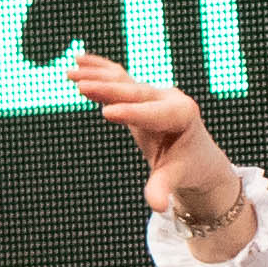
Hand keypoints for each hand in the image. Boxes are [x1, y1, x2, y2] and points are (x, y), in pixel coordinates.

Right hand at [61, 51, 255, 259]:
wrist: (196, 153)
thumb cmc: (187, 166)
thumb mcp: (174, 177)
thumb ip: (163, 187)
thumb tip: (158, 208)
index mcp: (182, 115)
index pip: (152, 113)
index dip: (131, 113)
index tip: (105, 113)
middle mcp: (168, 98)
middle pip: (134, 92)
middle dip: (107, 90)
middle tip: (81, 86)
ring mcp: (153, 93)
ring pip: (123, 82)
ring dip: (96, 77)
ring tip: (71, 73)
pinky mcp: (140, 93)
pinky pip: (118, 77)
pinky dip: (99, 68)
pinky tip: (78, 58)